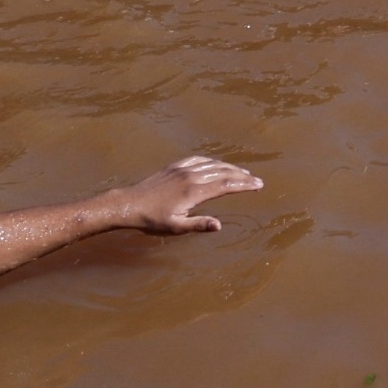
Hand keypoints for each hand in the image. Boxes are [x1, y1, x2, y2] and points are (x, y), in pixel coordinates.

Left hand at [101, 154, 262, 235]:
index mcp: (194, 192)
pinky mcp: (175, 166)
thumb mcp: (175, 227)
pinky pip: (199, 160)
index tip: (258, 185)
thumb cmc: (152, 220)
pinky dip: (213, 161)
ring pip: (213, 164)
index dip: (244, 185)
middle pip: (223, 173)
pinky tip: (217, 163)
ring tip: (242, 172)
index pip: (226, 186)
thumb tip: (219, 225)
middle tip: (256, 180)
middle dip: (242, 176)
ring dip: (230, 167)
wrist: (129, 203)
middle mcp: (191, 176)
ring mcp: (183, 169)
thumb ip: (198, 224)